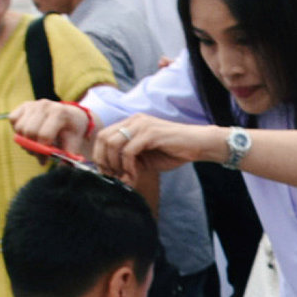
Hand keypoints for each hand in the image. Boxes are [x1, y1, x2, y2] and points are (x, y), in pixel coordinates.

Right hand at [10, 97, 92, 154]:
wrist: (70, 116)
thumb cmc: (71, 131)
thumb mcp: (74, 143)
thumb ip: (68, 155)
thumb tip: (61, 168)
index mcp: (59, 113)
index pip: (44, 135)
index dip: (42, 151)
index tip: (44, 161)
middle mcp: (45, 105)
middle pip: (29, 132)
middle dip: (32, 148)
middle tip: (39, 155)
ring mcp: (33, 104)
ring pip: (19, 128)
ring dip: (25, 140)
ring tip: (36, 143)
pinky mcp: (24, 105)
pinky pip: (13, 120)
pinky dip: (18, 130)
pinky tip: (30, 133)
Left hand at [92, 116, 223, 182]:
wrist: (197, 145)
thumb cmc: (173, 151)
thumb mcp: (145, 157)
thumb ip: (129, 161)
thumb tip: (114, 175)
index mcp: (131, 123)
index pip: (103, 135)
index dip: (99, 156)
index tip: (107, 173)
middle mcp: (134, 120)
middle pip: (103, 138)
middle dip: (103, 160)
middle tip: (112, 176)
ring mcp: (141, 125)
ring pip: (112, 143)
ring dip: (115, 164)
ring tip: (125, 176)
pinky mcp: (150, 133)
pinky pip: (128, 151)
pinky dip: (128, 166)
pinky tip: (135, 174)